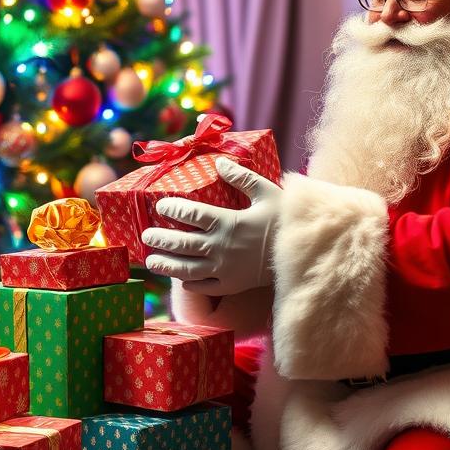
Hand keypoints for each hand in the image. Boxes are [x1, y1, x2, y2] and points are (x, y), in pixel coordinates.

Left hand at [141, 158, 280, 295]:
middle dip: (160, 240)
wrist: (303, 251)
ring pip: (187, 269)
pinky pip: (205, 287)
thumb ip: (241, 177)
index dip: (173, 210)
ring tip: (151, 261)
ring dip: (166, 265)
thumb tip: (219, 162)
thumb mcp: (267, 192)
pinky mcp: (232, 284)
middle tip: (145, 236)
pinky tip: (180, 279)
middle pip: (182, 244)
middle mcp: (222, 247)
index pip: (191, 215)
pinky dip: (190, 283)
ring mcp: (225, 269)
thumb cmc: (285, 219)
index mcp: (228, 222)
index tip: (160, 206)